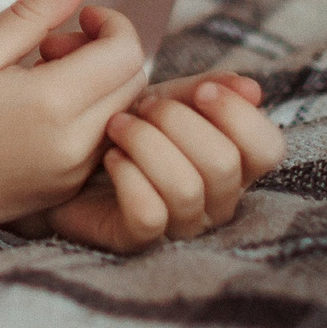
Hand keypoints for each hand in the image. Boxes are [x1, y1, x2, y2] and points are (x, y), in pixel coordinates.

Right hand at [0, 0, 149, 225]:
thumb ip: (31, 13)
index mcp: (51, 104)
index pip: (124, 53)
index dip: (112, 23)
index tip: (81, 16)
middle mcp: (75, 144)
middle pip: (134, 82)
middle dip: (106, 52)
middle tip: (54, 47)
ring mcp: (77, 172)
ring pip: (125, 113)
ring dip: (102, 86)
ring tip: (47, 79)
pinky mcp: (72, 190)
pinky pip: (107, 142)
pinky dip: (93, 116)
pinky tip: (48, 111)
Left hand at [45, 77, 284, 251]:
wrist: (58, 155)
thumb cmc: (122, 127)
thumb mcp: (162, 100)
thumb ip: (203, 90)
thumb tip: (252, 88)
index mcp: (231, 161)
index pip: (268, 149)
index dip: (239, 116)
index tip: (200, 89)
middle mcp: (215, 199)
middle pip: (224, 164)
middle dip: (179, 122)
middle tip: (143, 103)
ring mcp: (179, 224)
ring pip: (187, 189)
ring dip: (147, 144)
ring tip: (116, 125)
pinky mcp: (137, 239)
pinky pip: (150, 215)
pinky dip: (129, 177)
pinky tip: (109, 158)